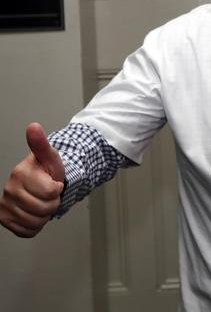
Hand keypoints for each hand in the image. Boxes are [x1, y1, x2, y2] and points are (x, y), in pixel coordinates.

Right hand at [0, 123, 64, 237]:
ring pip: (37, 221)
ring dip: (45, 214)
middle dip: (53, 202)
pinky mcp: (5, 220)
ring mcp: (5, 206)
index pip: (51, 192)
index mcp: (19, 174)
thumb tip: (33, 126)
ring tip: (42, 202)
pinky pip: (28, 231)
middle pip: (45, 208)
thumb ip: (41, 144)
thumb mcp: (50, 156)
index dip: (58, 189)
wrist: (42, 184)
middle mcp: (8, 190)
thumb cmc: (47, 171)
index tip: (54, 183)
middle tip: (49, 194)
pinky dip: (36, 225)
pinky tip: (35, 213)